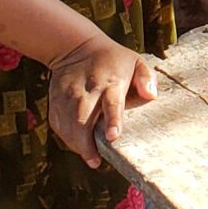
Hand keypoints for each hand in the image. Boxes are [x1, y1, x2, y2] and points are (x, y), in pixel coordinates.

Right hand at [43, 32, 157, 167]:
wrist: (76, 48)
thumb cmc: (113, 60)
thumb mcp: (136, 61)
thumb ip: (147, 78)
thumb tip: (151, 96)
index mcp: (111, 83)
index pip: (112, 103)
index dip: (112, 121)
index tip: (112, 137)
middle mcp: (88, 91)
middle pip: (83, 121)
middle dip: (87, 144)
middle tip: (95, 160)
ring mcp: (69, 96)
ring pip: (68, 126)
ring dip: (77, 144)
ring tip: (89, 156)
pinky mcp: (56, 101)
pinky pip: (58, 124)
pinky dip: (66, 137)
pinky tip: (77, 144)